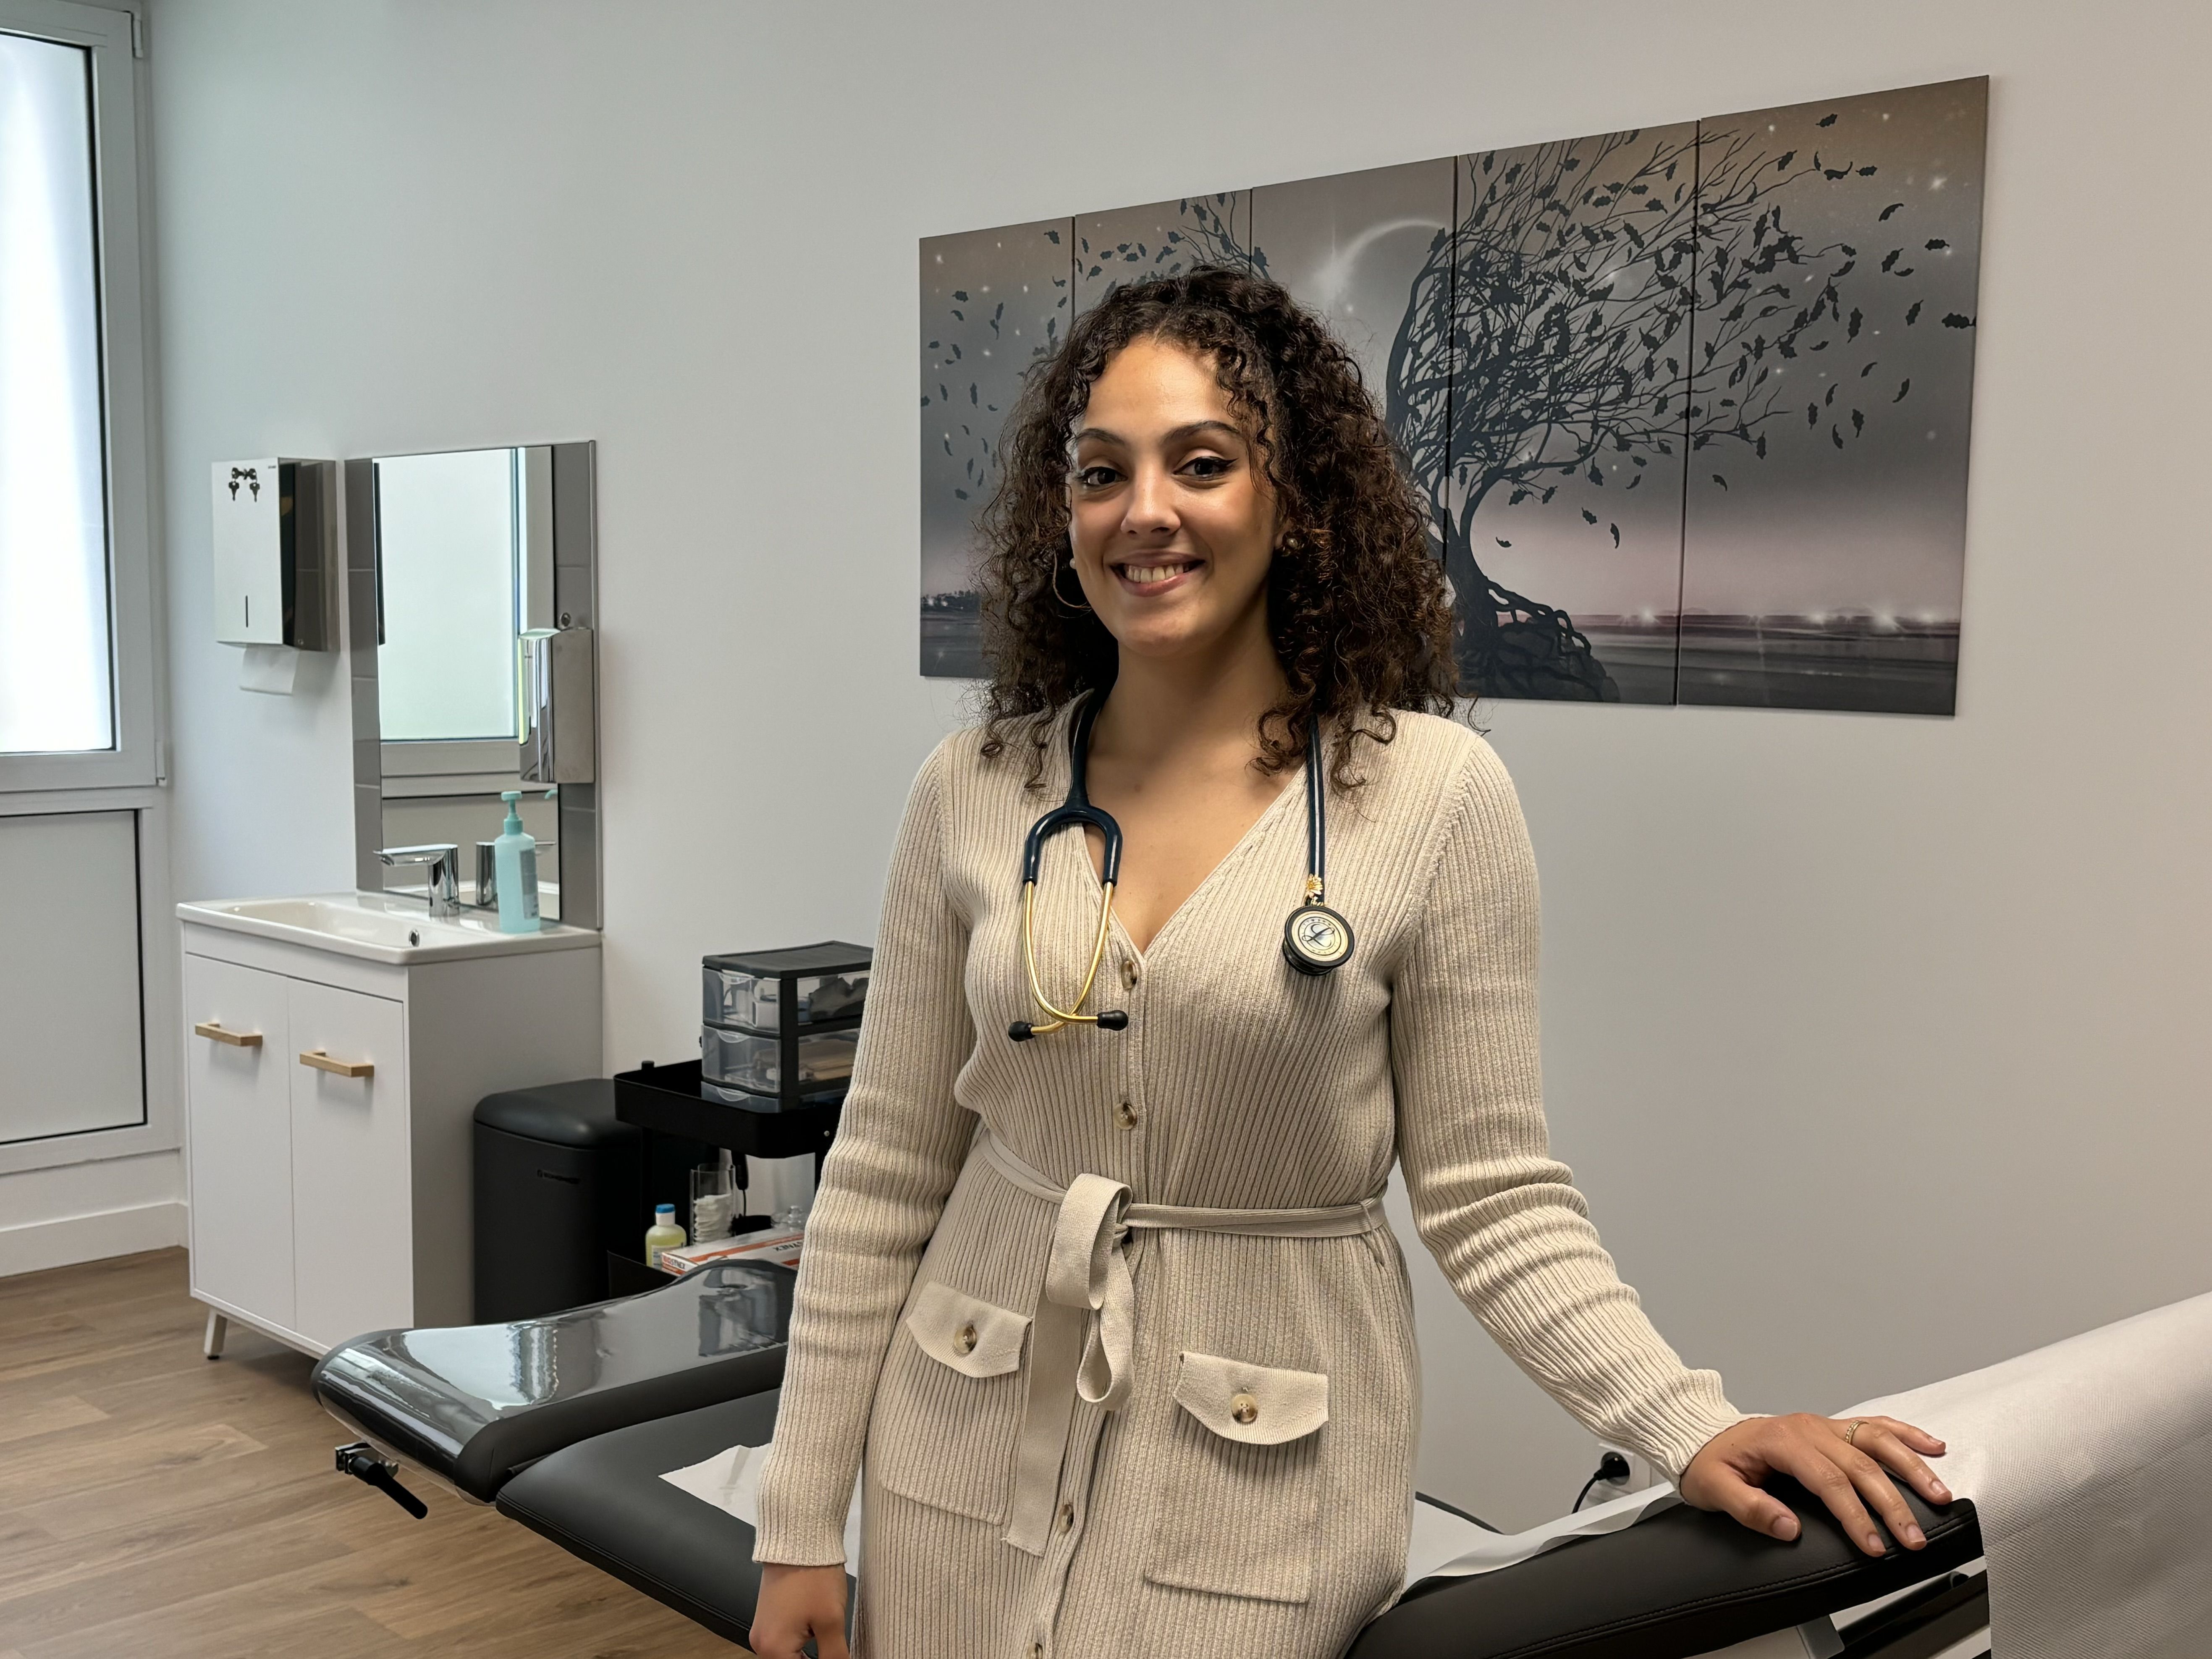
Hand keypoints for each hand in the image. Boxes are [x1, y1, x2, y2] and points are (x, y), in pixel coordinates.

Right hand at [751, 1562, 848, 1658]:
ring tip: (829, 1643)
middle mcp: (761, 1643)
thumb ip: (835, 1656)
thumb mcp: (831, 1621)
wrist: (799, 1538)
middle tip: (836, 1651)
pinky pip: (784, 1641)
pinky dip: (802, 1644)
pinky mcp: (769, 1617)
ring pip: (788, 1655)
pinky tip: (819, 1636)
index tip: (837, 1657)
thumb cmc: (813, 1575)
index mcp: (773, 1649)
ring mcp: (763, 1629)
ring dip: (809, 1655)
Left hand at [1680, 1414, 1950, 1556]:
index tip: (1873, 1545)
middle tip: (1913, 1538)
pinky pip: (1875, 1426)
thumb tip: (1787, 1527)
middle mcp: (1809, 1428)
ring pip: (1877, 1441)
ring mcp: (1823, 1425)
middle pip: (1861, 1465)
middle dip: (1892, 1504)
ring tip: (1940, 1495)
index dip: (1854, 1516)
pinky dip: (1907, 1435)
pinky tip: (1933, 1446)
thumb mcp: (1714, 1488)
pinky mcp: (1833, 1428)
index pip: (1829, 1481)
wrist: (1704, 1436)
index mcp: (1782, 1441)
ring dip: (1912, 1467)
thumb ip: (1749, 1508)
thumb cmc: (1711, 1462)